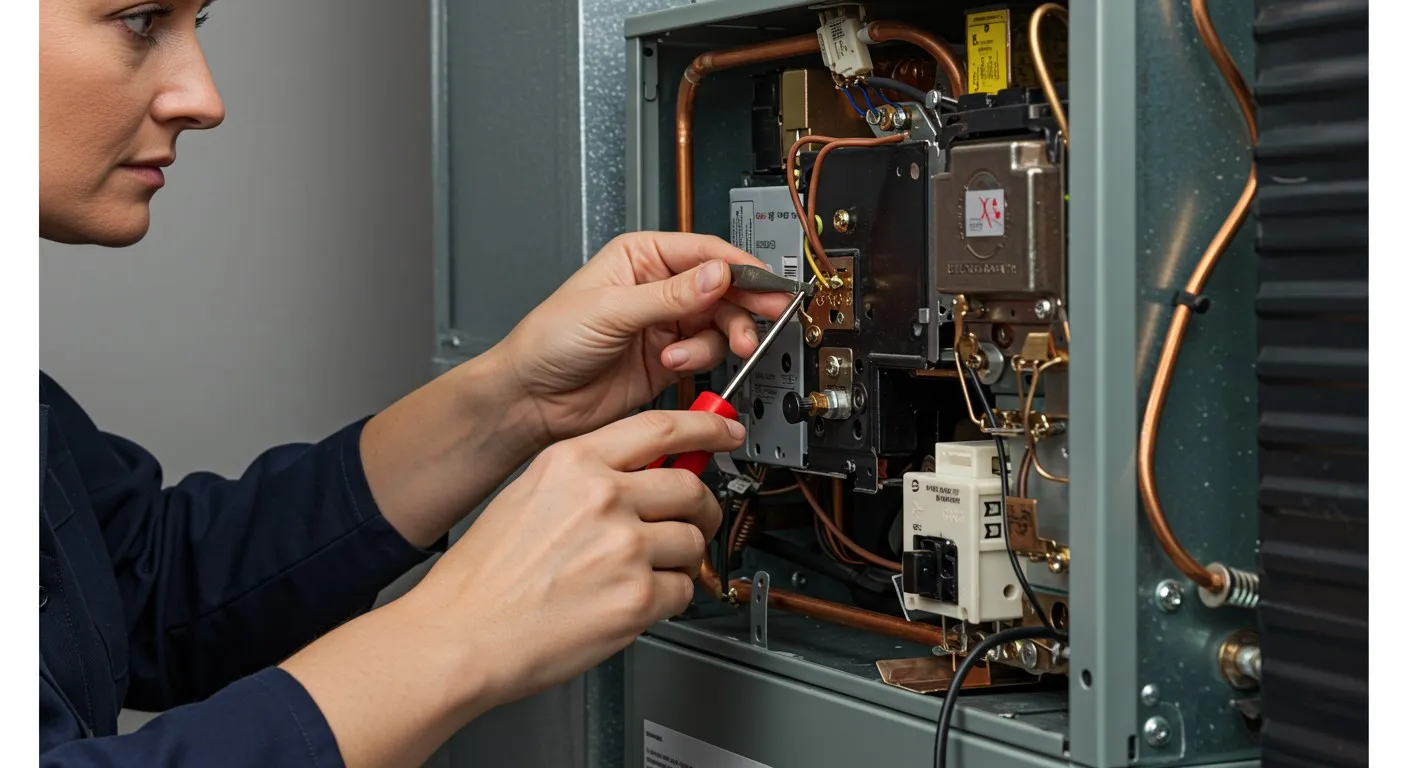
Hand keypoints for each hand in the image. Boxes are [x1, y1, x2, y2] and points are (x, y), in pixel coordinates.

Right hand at [405, 409, 740, 703]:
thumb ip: (588, 477)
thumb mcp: (528, 494)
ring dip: (681, 559)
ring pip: (692, 541)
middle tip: (695, 519)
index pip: (662, 428)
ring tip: (647, 571)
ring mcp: (624, 546)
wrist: (461, 633)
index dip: (706, 429)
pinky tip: (633, 601)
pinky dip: (668, 599)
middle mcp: (603, 496)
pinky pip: (682, 589)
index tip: (724, 432)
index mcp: (573, 462)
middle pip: (691, 487)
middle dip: (702, 507)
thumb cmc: (484, 575)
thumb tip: (642, 472)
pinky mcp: (637, 597)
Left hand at [499, 231, 792, 443]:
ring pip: (720, 323)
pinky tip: (673, 362)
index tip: (766, 282)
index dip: (739, 267)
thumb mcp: (612, 310)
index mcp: (641, 257)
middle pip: (722, 288)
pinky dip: (699, 360)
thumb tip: (717, 275)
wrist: (534, 399)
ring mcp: (666, 324)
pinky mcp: (670, 358)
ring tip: (700, 350)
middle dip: (743, 304)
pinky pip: (706, 353)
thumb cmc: (550, 341)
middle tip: (767, 316)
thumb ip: (671, 296)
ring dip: (719, 338)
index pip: (705, 253)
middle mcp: (659, 288)